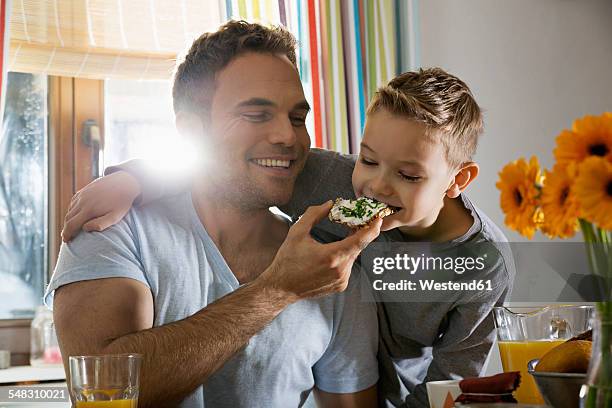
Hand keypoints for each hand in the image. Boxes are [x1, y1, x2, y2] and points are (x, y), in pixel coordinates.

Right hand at [61, 171, 141, 241]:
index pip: (71, 224)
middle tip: (67, 237)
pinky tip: (76, 215)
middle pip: (68, 218)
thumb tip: (85, 228)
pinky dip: (71, 210)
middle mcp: (82, 201)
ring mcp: (82, 195)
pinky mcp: (84, 190)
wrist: (124, 182)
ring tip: (71, 228)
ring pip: (70, 210)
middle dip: (66, 229)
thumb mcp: (115, 216)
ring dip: (68, 220)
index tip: (66, 240)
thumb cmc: (121, 202)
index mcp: (89, 210)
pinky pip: (73, 202)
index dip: (67, 234)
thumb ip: (101, 224)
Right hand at [258, 201, 381, 301]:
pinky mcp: (340, 286)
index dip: (372, 228)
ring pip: (352, 257)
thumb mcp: (297, 232)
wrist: (281, 288)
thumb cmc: (287, 260)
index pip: (360, 240)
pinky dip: (343, 258)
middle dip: (358, 233)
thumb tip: (329, 204)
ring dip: (349, 246)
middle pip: (358, 247)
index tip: (378, 219)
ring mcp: (342, 280)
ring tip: (340, 237)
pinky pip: (347, 267)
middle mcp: (341, 270)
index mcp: (332, 256)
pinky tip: (331, 254)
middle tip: (354, 221)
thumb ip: (314, 214)